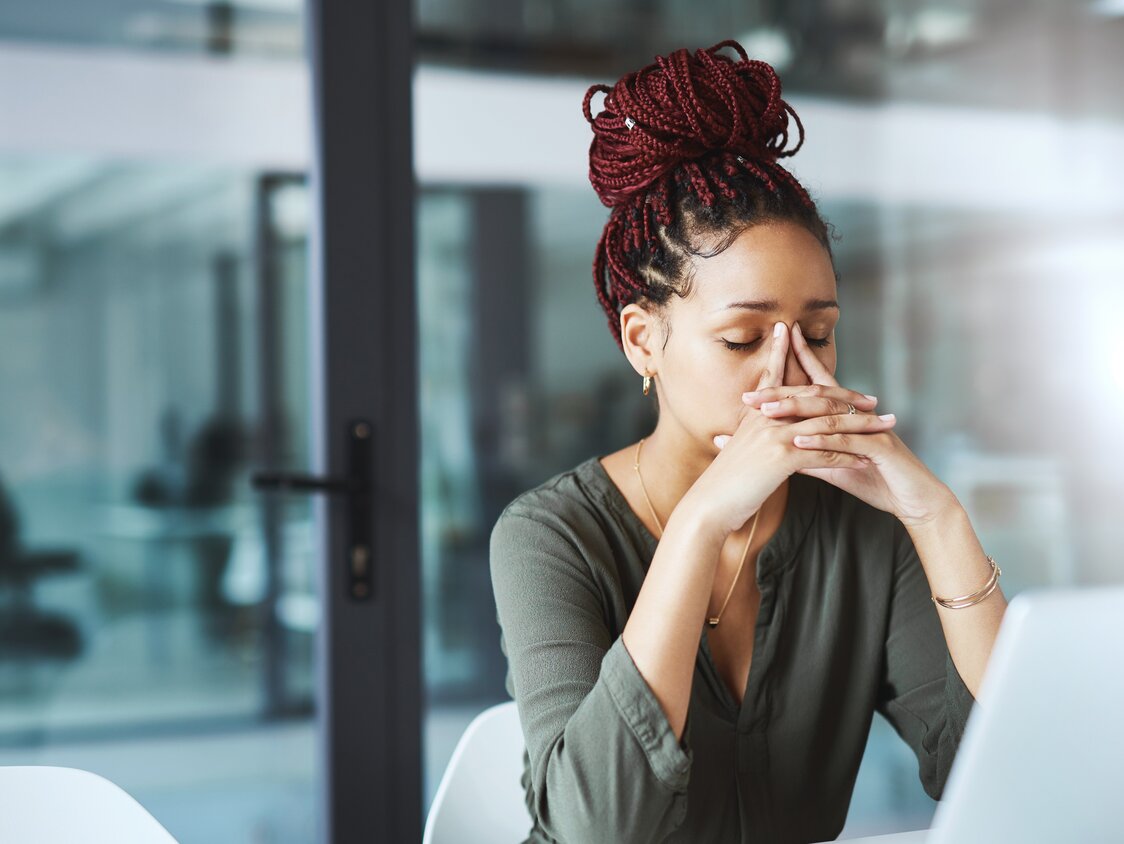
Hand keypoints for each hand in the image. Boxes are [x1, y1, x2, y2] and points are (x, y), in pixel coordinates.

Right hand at [681, 322, 897, 536]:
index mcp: (755, 414)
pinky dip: (848, 457)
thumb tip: (762, 431)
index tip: (800, 336)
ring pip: (827, 424)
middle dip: (847, 396)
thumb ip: (752, 435)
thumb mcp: (738, 451)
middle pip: (814, 397)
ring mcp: (774, 435)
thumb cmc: (723, 483)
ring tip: (884, 427)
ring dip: (860, 426)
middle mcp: (766, 418)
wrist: (708, 506)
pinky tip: (867, 460)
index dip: (789, 355)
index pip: (776, 376)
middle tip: (873, 399)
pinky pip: (824, 453)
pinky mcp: (782, 457)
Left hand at [736, 322, 954, 525]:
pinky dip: (820, 440)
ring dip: (795, 411)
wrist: (915, 500)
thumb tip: (777, 448)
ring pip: (828, 413)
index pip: (816, 387)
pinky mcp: (880, 446)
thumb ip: (809, 454)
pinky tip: (797, 440)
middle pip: (815, 396)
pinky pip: (846, 440)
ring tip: (766, 412)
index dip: (793, 371)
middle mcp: (858, 415)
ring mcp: (870, 428)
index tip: (756, 377)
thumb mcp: (834, 465)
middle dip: (782, 392)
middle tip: (750, 396)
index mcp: (847, 416)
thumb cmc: (876, 480)